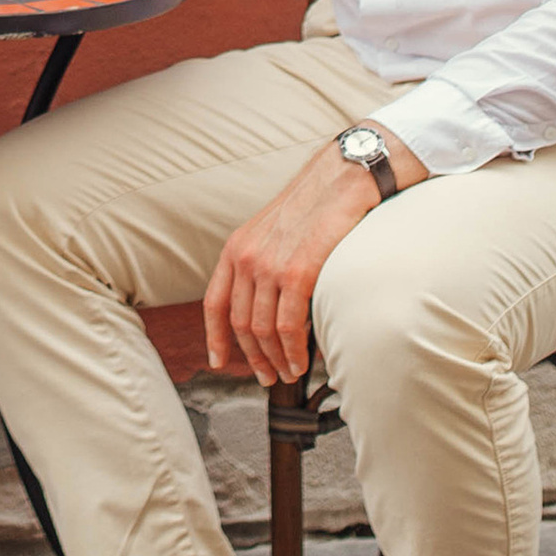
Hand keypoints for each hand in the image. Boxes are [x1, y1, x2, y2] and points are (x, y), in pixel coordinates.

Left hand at [203, 134, 421, 387]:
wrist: (341, 178)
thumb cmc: (314, 205)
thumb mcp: (271, 231)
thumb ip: (261, 264)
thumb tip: (264, 305)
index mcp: (236, 248)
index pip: (214, 303)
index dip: (214, 337)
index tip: (218, 362)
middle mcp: (246, 258)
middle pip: (241, 324)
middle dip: (254, 358)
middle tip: (269, 377)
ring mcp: (270, 265)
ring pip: (263, 330)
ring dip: (276, 360)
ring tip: (289, 373)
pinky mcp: (299, 272)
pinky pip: (290, 326)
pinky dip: (294, 351)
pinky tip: (302, 361)